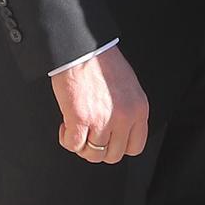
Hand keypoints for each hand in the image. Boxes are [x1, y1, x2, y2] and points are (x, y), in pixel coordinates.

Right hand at [50, 45, 149, 163]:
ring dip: (82, 145)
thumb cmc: (102, 62)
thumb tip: (118, 132)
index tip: (108, 140)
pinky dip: (66, 139)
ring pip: (93, 154)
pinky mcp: (80, 119)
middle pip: (113, 155)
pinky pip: (73, 145)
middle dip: (98, 149)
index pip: (135, 147)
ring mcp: (102, 120)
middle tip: (89, 135)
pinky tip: (66, 125)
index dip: (118, 146)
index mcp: (139, 109)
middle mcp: (123, 117)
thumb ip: (128, 111)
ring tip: (77, 128)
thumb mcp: (129, 87)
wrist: (82, 48)